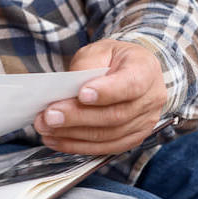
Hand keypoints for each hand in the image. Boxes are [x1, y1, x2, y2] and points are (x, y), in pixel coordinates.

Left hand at [33, 39, 167, 154]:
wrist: (129, 69)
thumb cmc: (112, 58)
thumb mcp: (99, 50)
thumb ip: (86, 66)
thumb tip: (68, 89)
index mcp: (145, 70)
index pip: (131, 85)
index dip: (106, 92)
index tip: (81, 94)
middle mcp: (151, 99)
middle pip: (115, 115)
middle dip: (78, 117)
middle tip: (49, 116)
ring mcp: (145, 123)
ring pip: (109, 135)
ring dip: (74, 134)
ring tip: (46, 128)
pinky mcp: (133, 138)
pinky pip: (106, 148)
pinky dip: (79, 146)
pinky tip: (57, 140)